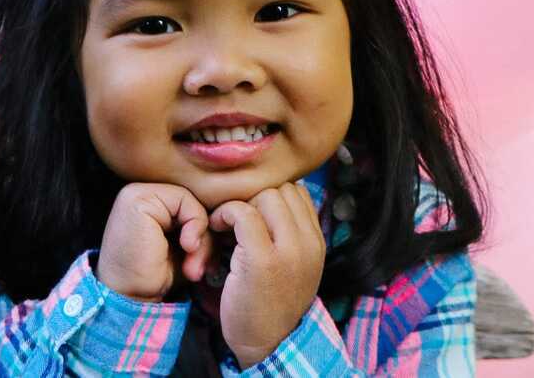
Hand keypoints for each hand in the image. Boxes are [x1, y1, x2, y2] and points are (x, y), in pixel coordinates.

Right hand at [95, 183, 214, 302]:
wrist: (130, 299)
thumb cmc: (155, 278)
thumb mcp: (185, 249)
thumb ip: (200, 228)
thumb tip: (226, 217)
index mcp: (148, 203)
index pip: (189, 206)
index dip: (204, 232)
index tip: (204, 264)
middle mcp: (141, 193)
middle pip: (192, 203)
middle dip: (205, 238)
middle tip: (200, 268)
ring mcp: (137, 193)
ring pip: (191, 202)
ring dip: (202, 238)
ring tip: (193, 266)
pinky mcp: (139, 198)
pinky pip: (185, 201)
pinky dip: (195, 226)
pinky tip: (187, 247)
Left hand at [208, 183, 324, 366]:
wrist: (267, 345)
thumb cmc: (270, 304)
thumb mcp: (293, 266)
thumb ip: (290, 234)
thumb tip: (269, 198)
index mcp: (317, 242)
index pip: (297, 192)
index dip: (269, 196)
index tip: (251, 214)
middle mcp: (308, 243)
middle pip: (281, 189)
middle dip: (253, 197)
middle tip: (235, 218)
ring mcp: (288, 251)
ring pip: (265, 196)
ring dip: (239, 204)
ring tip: (225, 224)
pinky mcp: (262, 260)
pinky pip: (243, 213)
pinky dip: (225, 214)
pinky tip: (216, 229)